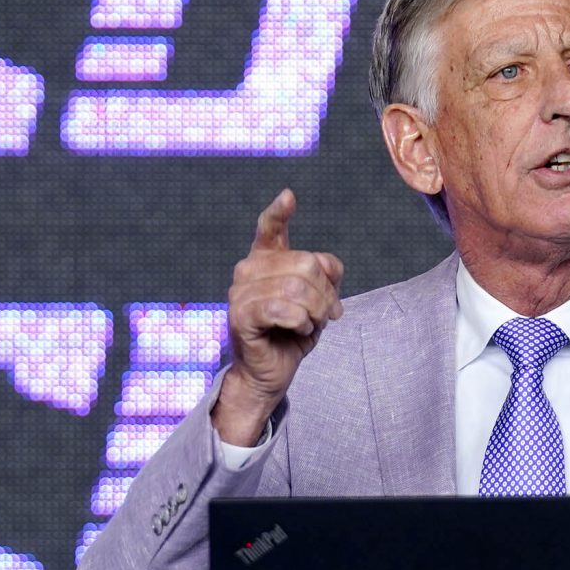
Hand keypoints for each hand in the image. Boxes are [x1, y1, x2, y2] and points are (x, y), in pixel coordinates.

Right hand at [213, 189, 343, 444]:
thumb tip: (327, 268)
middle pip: (306, 264)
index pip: (269, 230)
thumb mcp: (317, 301)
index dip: (279, 213)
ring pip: (297, 288)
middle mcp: (248, 270)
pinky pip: (282, 308)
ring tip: (313, 324)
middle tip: (329, 314)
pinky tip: (300, 329)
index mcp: (265, 261)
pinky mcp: (241, 315)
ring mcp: (240, 292)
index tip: (289, 197)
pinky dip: (300, 321)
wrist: (272, 372)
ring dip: (317, 310)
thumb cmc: (292, 334)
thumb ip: (325, 276)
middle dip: (326, 293)